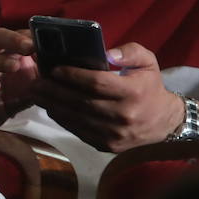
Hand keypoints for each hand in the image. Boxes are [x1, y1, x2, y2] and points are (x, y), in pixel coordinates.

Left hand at [32, 42, 185, 152]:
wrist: (163, 122)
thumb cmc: (149, 86)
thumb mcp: (148, 62)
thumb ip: (130, 52)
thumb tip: (107, 53)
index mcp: (133, 92)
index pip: (96, 83)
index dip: (73, 76)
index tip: (54, 69)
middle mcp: (123, 115)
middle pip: (81, 102)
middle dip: (54, 91)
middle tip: (36, 81)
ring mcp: (114, 134)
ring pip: (76, 118)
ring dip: (52, 105)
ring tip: (36, 93)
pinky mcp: (107, 146)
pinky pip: (78, 131)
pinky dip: (62, 119)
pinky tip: (50, 107)